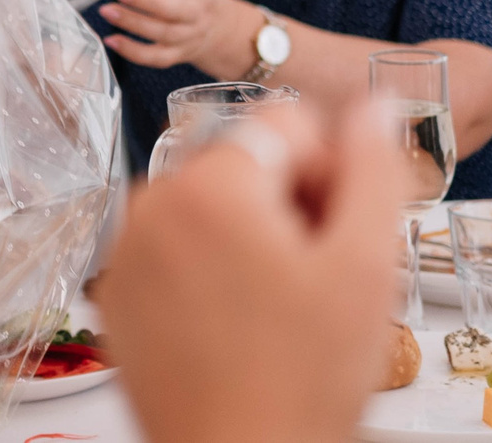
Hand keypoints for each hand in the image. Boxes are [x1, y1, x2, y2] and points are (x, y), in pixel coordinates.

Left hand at [98, 0, 260, 79]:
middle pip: (174, 10)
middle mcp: (198, 10)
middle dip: (147, 1)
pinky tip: (110, 39)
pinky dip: (133, 52)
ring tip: (106, 10)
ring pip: (162, 34)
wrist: (221, 27)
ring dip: (133, 24)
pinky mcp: (177, 54)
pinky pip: (156, 58)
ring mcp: (189, 35)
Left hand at [106, 98, 405, 442]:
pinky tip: (247, 323)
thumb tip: (372, 107)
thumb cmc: (299, 385)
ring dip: (256, 237)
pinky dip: (214, 271)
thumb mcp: (364, 267)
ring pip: (214, 208)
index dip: (333, 172)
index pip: (289, 125)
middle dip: (292, 204)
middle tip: (320, 274)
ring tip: (285, 304)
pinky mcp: (119, 296)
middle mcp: (151, 206)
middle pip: (246, 164)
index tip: (344, 228)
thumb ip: (372, 169)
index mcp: (207, 185)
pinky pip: (179, 251)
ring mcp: (127, 253)